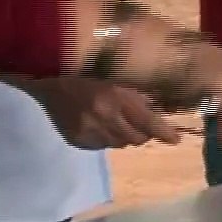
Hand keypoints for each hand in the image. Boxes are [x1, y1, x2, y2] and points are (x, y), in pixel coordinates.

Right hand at [32, 77, 181, 149]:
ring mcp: (88, 133)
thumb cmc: (83, 74)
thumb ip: (135, 96)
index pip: (147, 122)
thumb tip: (157, 109)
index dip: (164, 132)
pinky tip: (100, 126)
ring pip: (119, 145)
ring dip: (124, 136)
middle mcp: (102, 119)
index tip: (176, 139)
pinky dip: (107, 139)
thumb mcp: (113, 79)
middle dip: (143, 134)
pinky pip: (102, 147)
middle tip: (142, 125)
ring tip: (116, 122)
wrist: (46, 82)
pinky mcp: (77, 141)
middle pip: (136, 139)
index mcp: (114, 99)